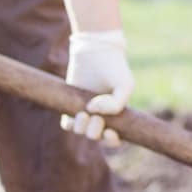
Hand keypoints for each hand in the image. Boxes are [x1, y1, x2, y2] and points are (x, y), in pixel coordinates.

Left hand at [63, 29, 131, 143]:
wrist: (95, 51)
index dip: (112, 140)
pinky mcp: (70, 104)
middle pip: (96, 136)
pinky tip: (76, 112)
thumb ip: (116, 104)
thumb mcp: (124, 85)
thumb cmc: (114, 68)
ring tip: (84, 113)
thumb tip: (93, 113)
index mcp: (116, 115)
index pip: (114, 138)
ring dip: (82, 127)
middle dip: (95, 132)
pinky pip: (67, 124)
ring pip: (81, 131)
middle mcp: (100, 116)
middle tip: (96, 118)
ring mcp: (85, 112)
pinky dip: (70, 123)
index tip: (110, 131)